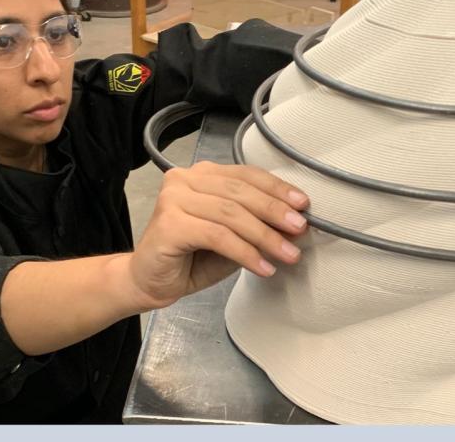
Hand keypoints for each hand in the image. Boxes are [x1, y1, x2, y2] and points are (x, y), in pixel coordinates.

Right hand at [124, 160, 308, 309]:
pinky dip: (245, 252)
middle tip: (300, 230)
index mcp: (200, 175)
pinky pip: (217, 235)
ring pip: (230, 214)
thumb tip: (295, 223)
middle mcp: (183, 179)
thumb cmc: (191, 257)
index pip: (245, 174)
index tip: (303, 205)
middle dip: (275, 211)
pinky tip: (263, 268)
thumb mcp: (233, 237)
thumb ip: (256, 225)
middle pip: (239, 192)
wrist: (151, 281)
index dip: (276, 188)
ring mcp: (173, 200)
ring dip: (265, 236)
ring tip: (288, 255)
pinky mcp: (169, 224)